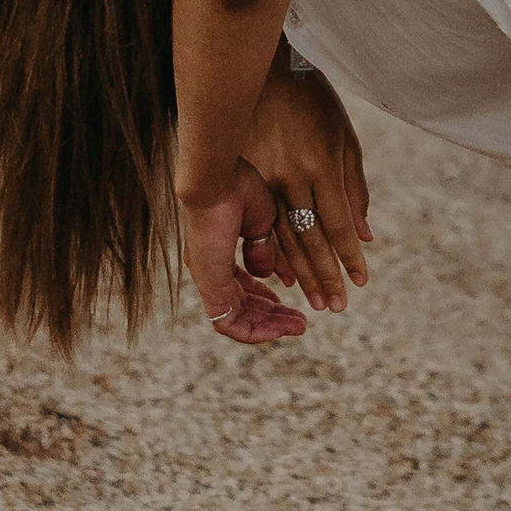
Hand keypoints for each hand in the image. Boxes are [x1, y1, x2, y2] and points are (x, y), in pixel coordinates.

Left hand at [180, 160, 307, 345]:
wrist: (218, 178)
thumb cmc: (237, 188)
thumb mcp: (260, 223)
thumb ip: (264, 250)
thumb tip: (269, 274)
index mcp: (218, 253)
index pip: (240, 286)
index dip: (265, 295)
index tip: (289, 294)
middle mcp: (210, 270)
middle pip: (241, 306)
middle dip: (273, 316)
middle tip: (302, 322)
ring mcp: (208, 280)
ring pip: (237, 319)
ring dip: (269, 327)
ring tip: (299, 326)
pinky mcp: (210, 287)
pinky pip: (229, 324)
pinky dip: (256, 332)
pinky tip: (281, 330)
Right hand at [239, 56, 372, 313]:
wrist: (260, 73)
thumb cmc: (310, 100)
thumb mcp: (343, 137)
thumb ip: (353, 188)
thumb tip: (365, 235)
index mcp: (319, 165)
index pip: (337, 224)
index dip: (350, 257)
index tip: (360, 283)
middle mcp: (290, 177)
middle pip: (310, 239)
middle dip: (324, 277)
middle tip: (335, 307)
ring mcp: (263, 180)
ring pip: (283, 238)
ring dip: (301, 273)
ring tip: (313, 302)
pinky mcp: (244, 180)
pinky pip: (260, 227)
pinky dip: (274, 254)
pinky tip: (282, 277)